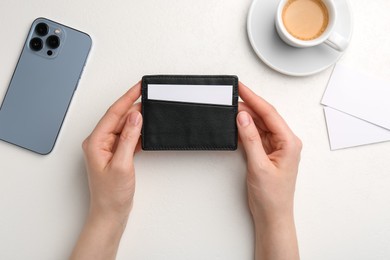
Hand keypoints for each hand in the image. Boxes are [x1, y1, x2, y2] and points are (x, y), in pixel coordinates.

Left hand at [71, 82, 142, 259]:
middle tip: (150, 97)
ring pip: (124, 126)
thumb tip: (134, 116)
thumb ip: (128, 138)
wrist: (110, 212)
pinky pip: (127, 136)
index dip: (128, 97)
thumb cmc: (111, 194)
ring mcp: (107, 148)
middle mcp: (99, 142)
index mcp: (95, 141)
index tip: (139, 86)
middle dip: (134, 106)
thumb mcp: (122, 164)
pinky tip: (145, 129)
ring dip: (136, 119)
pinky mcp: (116, 154)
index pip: (113, 113)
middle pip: (118, 117)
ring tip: (150, 110)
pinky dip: (137, 132)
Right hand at [237, 82, 300, 259]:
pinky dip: (246, 129)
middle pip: (265, 116)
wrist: (272, 215)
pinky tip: (237, 125)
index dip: (253, 98)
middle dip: (248, 105)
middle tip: (232, 97)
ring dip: (246, 117)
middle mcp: (285, 142)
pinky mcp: (268, 152)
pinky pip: (257, 135)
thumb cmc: (272, 196)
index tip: (241, 88)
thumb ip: (251, 139)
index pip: (269, 113)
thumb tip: (243, 118)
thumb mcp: (259, 165)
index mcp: (289, 142)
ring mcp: (276, 147)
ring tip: (231, 108)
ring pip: (260, 125)